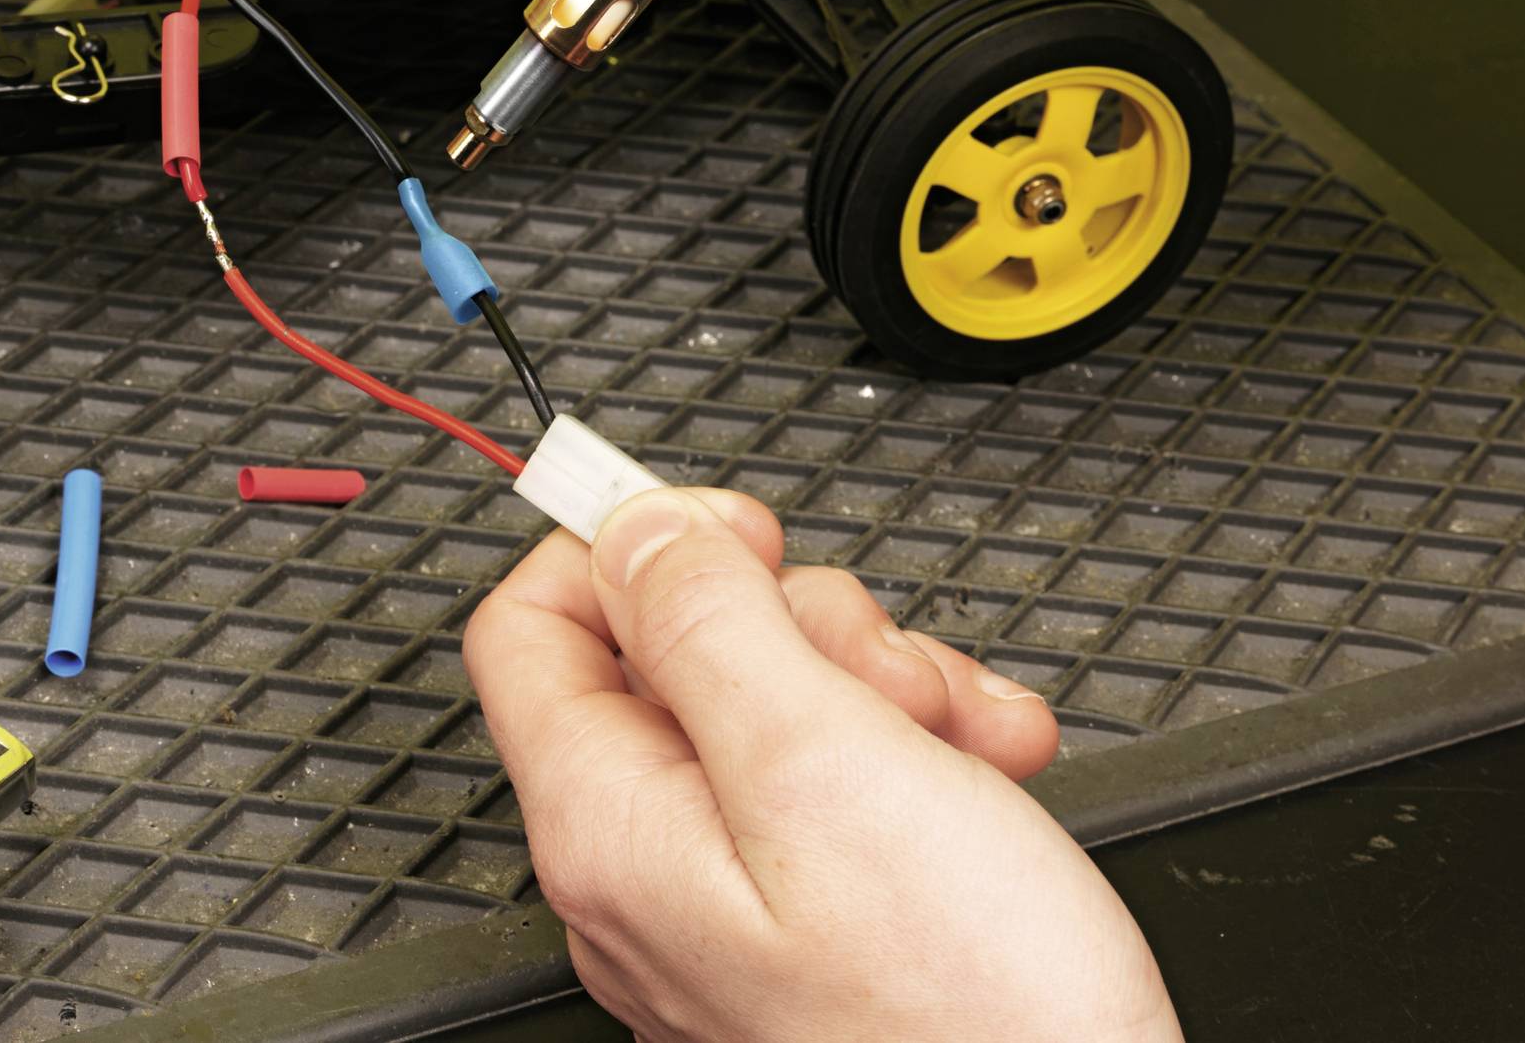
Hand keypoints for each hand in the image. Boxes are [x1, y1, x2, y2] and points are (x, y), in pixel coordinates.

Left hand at [466, 487, 1179, 1042]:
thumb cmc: (966, 1018)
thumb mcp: (823, 759)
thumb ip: (706, 623)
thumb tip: (631, 529)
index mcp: (607, 824)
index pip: (533, 623)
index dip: (632, 548)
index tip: (740, 532)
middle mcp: (645, 873)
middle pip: (678, 655)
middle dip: (807, 625)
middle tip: (888, 675)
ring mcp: (730, 908)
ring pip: (781, 711)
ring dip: (890, 688)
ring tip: (962, 742)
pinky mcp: (819, 932)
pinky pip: (844, 795)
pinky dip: (929, 761)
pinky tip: (991, 778)